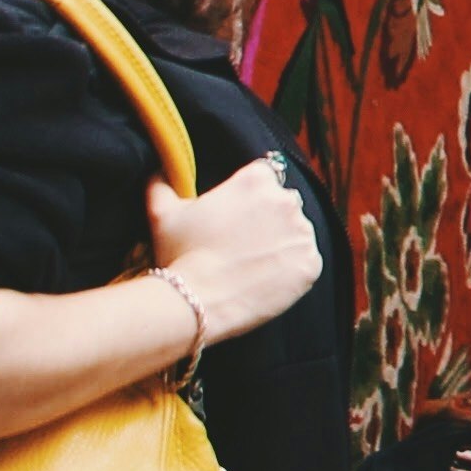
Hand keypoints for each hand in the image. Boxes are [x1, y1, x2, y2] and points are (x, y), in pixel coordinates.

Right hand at [148, 158, 319, 344]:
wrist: (197, 300)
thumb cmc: (181, 254)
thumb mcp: (162, 213)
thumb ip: (162, 184)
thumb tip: (160, 170)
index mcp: (256, 180)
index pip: (263, 175)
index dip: (248, 194)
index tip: (236, 211)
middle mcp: (286, 201)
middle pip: (283, 202)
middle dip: (267, 217)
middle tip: (242, 240)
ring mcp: (303, 233)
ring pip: (297, 232)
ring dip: (281, 242)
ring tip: (252, 262)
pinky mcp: (311, 263)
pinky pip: (306, 260)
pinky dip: (291, 268)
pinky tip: (265, 277)